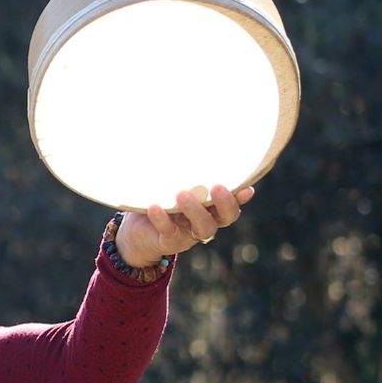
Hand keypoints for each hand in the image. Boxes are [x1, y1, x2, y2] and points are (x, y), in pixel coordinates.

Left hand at [114, 184, 256, 267]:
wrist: (135, 232)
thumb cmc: (159, 200)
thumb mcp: (171, 185)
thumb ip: (181, 171)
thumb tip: (182, 140)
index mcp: (211, 207)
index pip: (232, 202)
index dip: (240, 197)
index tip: (247, 188)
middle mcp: (205, 221)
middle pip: (226, 217)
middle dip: (225, 202)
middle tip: (218, 187)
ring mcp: (189, 234)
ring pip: (203, 227)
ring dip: (195, 210)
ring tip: (182, 195)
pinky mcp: (169, 242)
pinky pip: (169, 231)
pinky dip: (162, 219)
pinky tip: (154, 207)